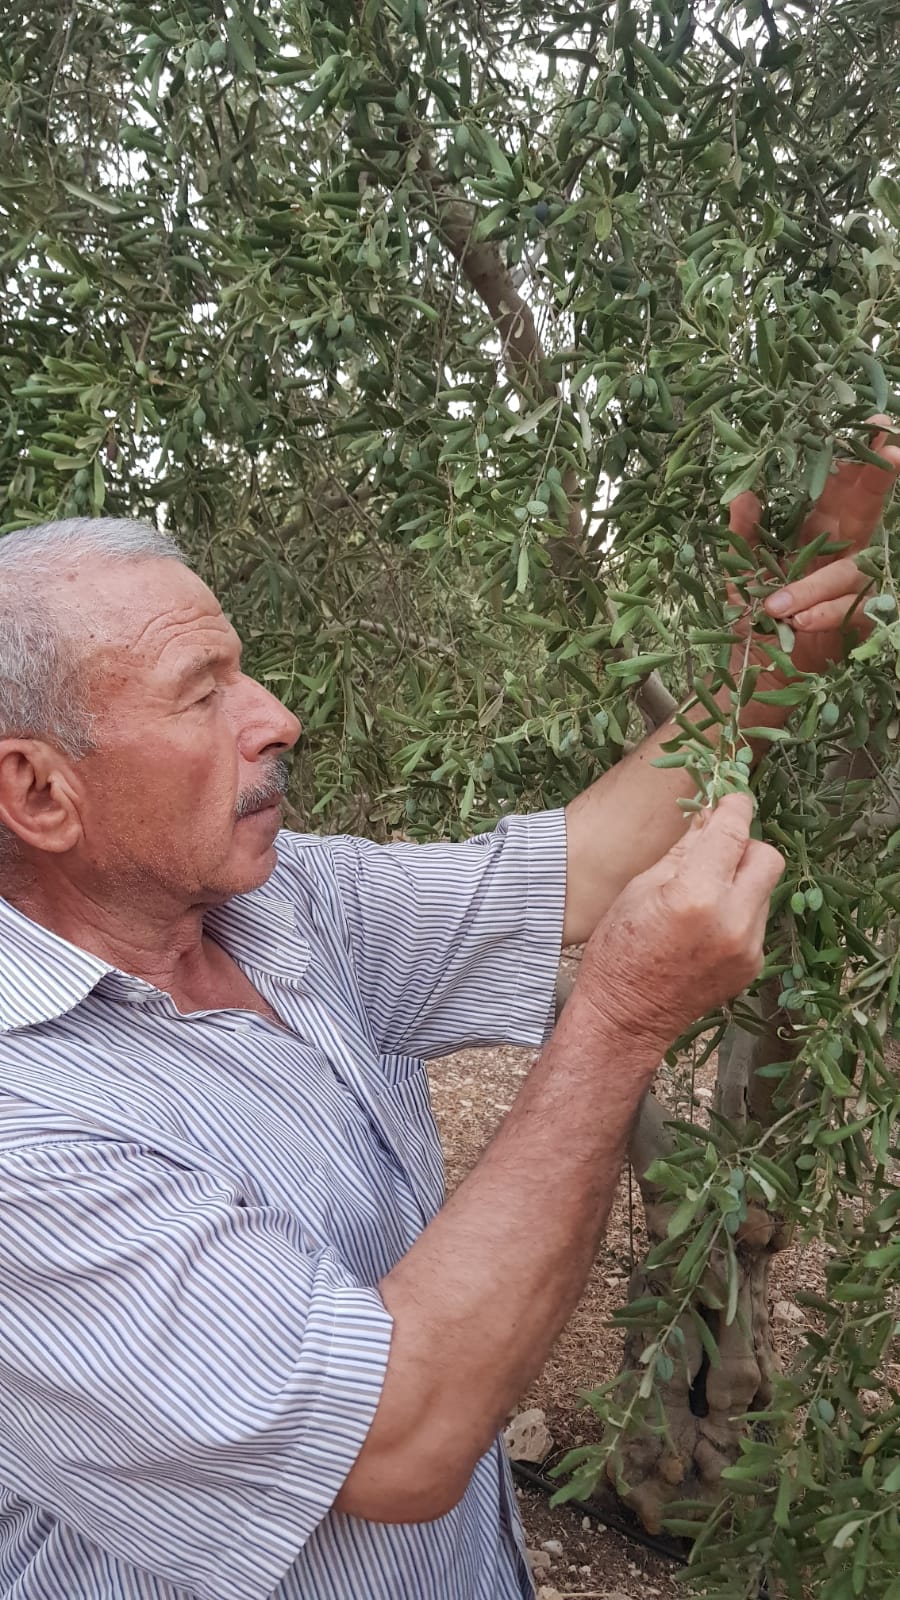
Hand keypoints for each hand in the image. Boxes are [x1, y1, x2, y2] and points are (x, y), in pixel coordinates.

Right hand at [575, 794, 783, 1050]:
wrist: (626, 1019)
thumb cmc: (618, 950)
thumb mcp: (639, 889)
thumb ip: (683, 852)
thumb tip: (709, 818)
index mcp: (697, 896)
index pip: (733, 834)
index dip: (734, 809)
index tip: (731, 799)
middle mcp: (733, 921)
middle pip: (767, 858)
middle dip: (745, 845)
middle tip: (716, 850)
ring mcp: (748, 947)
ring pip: (764, 889)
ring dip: (740, 880)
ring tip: (703, 894)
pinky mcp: (753, 966)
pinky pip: (756, 920)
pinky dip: (738, 911)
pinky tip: (706, 925)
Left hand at [729, 416, 899, 680]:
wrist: (754, 678)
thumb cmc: (752, 619)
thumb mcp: (740, 572)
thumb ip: (742, 534)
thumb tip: (744, 494)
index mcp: (820, 530)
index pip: (845, 487)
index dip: (860, 458)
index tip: (874, 425)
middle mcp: (845, 551)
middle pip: (868, 510)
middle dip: (879, 480)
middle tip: (893, 451)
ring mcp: (856, 586)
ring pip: (849, 574)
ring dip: (814, 587)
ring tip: (775, 607)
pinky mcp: (858, 623)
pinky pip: (846, 613)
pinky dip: (822, 615)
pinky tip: (797, 622)